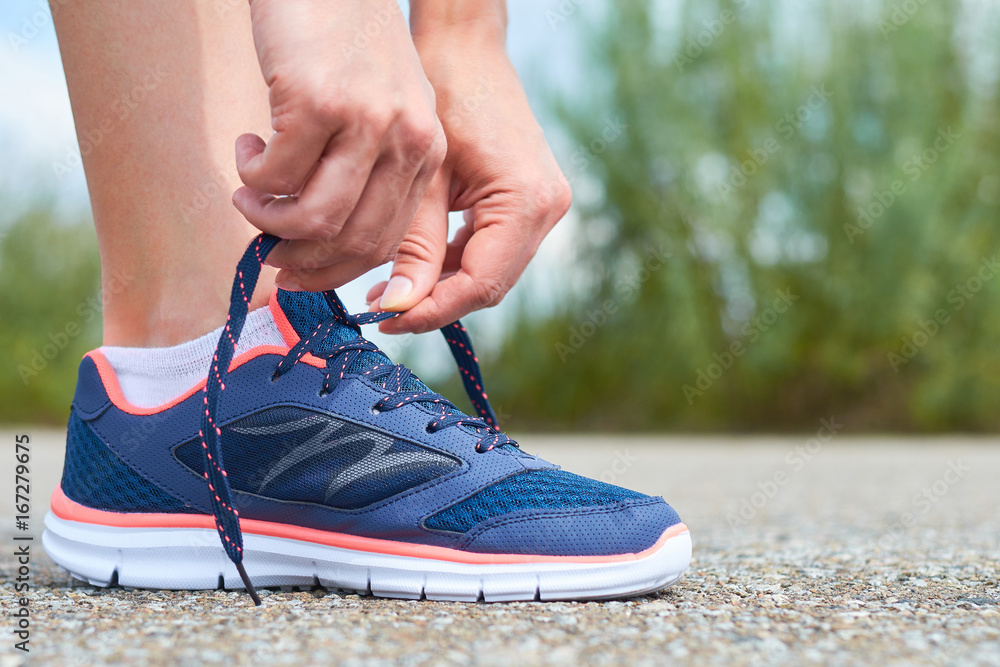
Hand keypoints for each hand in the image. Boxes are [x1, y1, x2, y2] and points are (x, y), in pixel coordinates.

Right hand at [234, 0, 445, 289]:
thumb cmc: (344, 47)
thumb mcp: (379, 112)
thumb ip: (367, 171)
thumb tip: (321, 242)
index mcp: (425, 150)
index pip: (387, 241)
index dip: (336, 271)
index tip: (297, 275)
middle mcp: (406, 139)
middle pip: (354, 241)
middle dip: (301, 259)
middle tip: (264, 247)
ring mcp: (366, 121)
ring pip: (315, 219)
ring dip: (268, 220)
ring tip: (247, 197)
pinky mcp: (319, 101)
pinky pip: (276, 176)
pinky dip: (251, 176)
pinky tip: (246, 147)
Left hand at [367, 23, 571, 333]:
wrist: (466, 50)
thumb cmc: (443, 94)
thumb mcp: (422, 178)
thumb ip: (415, 247)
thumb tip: (398, 306)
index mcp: (527, 201)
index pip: (481, 283)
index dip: (432, 309)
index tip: (387, 320)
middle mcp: (548, 209)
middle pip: (489, 283)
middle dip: (435, 302)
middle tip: (382, 309)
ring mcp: (545, 206)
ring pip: (490, 272)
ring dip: (442, 285)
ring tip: (390, 290)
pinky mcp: (530, 202)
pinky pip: (491, 249)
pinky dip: (454, 262)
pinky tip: (416, 265)